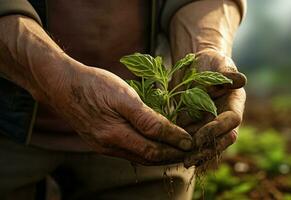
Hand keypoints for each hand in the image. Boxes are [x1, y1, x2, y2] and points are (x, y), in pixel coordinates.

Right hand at [43, 64, 192, 165]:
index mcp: (115, 135)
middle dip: (169, 155)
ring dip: (158, 154)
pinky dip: (144, 149)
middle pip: (146, 158)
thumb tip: (171, 133)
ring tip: (175, 149)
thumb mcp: (123, 95)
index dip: (174, 147)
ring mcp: (102, 145)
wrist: (62, 84)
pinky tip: (151, 143)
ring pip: (137, 156)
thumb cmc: (94, 85)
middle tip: (189, 150)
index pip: (153, 149)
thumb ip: (147, 118)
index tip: (190, 143)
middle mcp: (108, 146)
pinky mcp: (99, 141)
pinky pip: (127, 151)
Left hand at [178, 49, 245, 167]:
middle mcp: (224, 117)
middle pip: (220, 139)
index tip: (201, 135)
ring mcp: (210, 123)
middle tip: (190, 159)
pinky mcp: (196, 125)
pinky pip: (191, 138)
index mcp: (234, 103)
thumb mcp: (218, 63)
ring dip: (194, 153)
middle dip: (206, 150)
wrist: (198, 66)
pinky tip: (172, 153)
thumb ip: (227, 73)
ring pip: (205, 143)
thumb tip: (240, 80)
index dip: (218, 129)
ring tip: (180, 162)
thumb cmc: (211, 62)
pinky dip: (184, 146)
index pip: (232, 120)